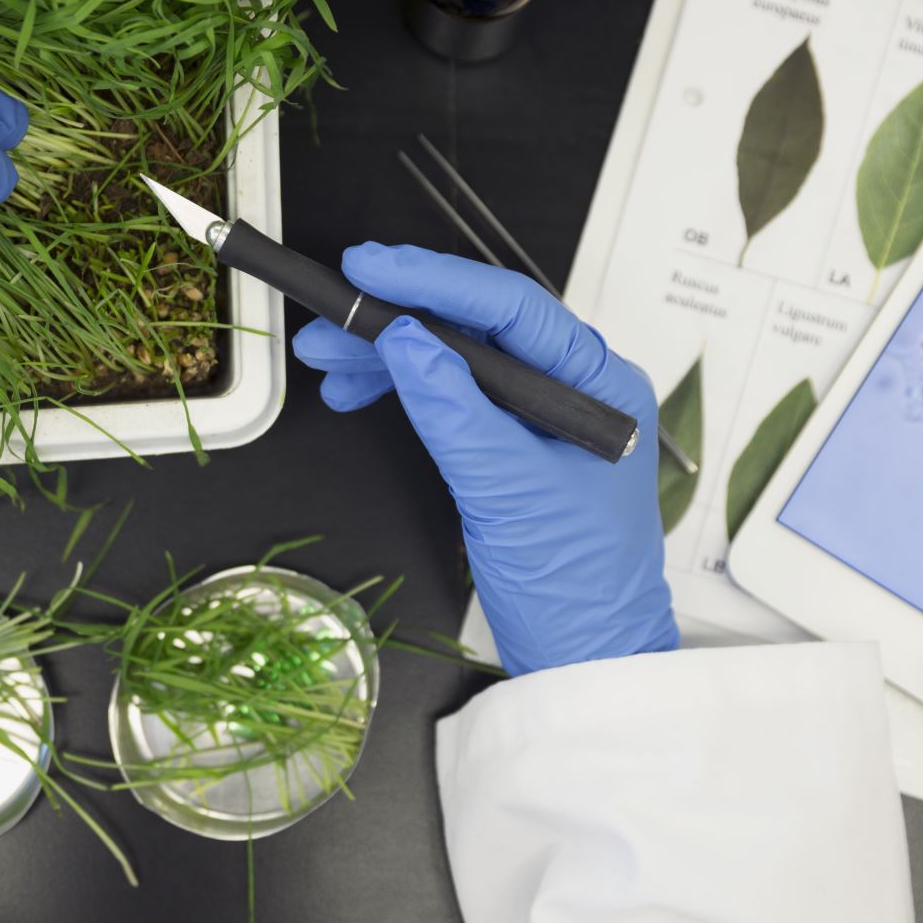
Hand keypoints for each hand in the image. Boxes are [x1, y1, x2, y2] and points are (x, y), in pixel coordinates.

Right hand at [293, 243, 676, 674]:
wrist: (582, 655)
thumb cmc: (574, 584)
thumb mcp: (507, 489)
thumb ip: (454, 410)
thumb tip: (406, 341)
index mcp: (597, 384)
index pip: (511, 307)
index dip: (434, 280)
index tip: (369, 268)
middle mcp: (573, 388)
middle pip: (476, 326)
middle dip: (397, 317)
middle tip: (329, 315)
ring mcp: (540, 417)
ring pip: (454, 359)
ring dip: (387, 354)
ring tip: (325, 358)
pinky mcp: (511, 445)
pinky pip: (450, 395)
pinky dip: (402, 390)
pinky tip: (359, 391)